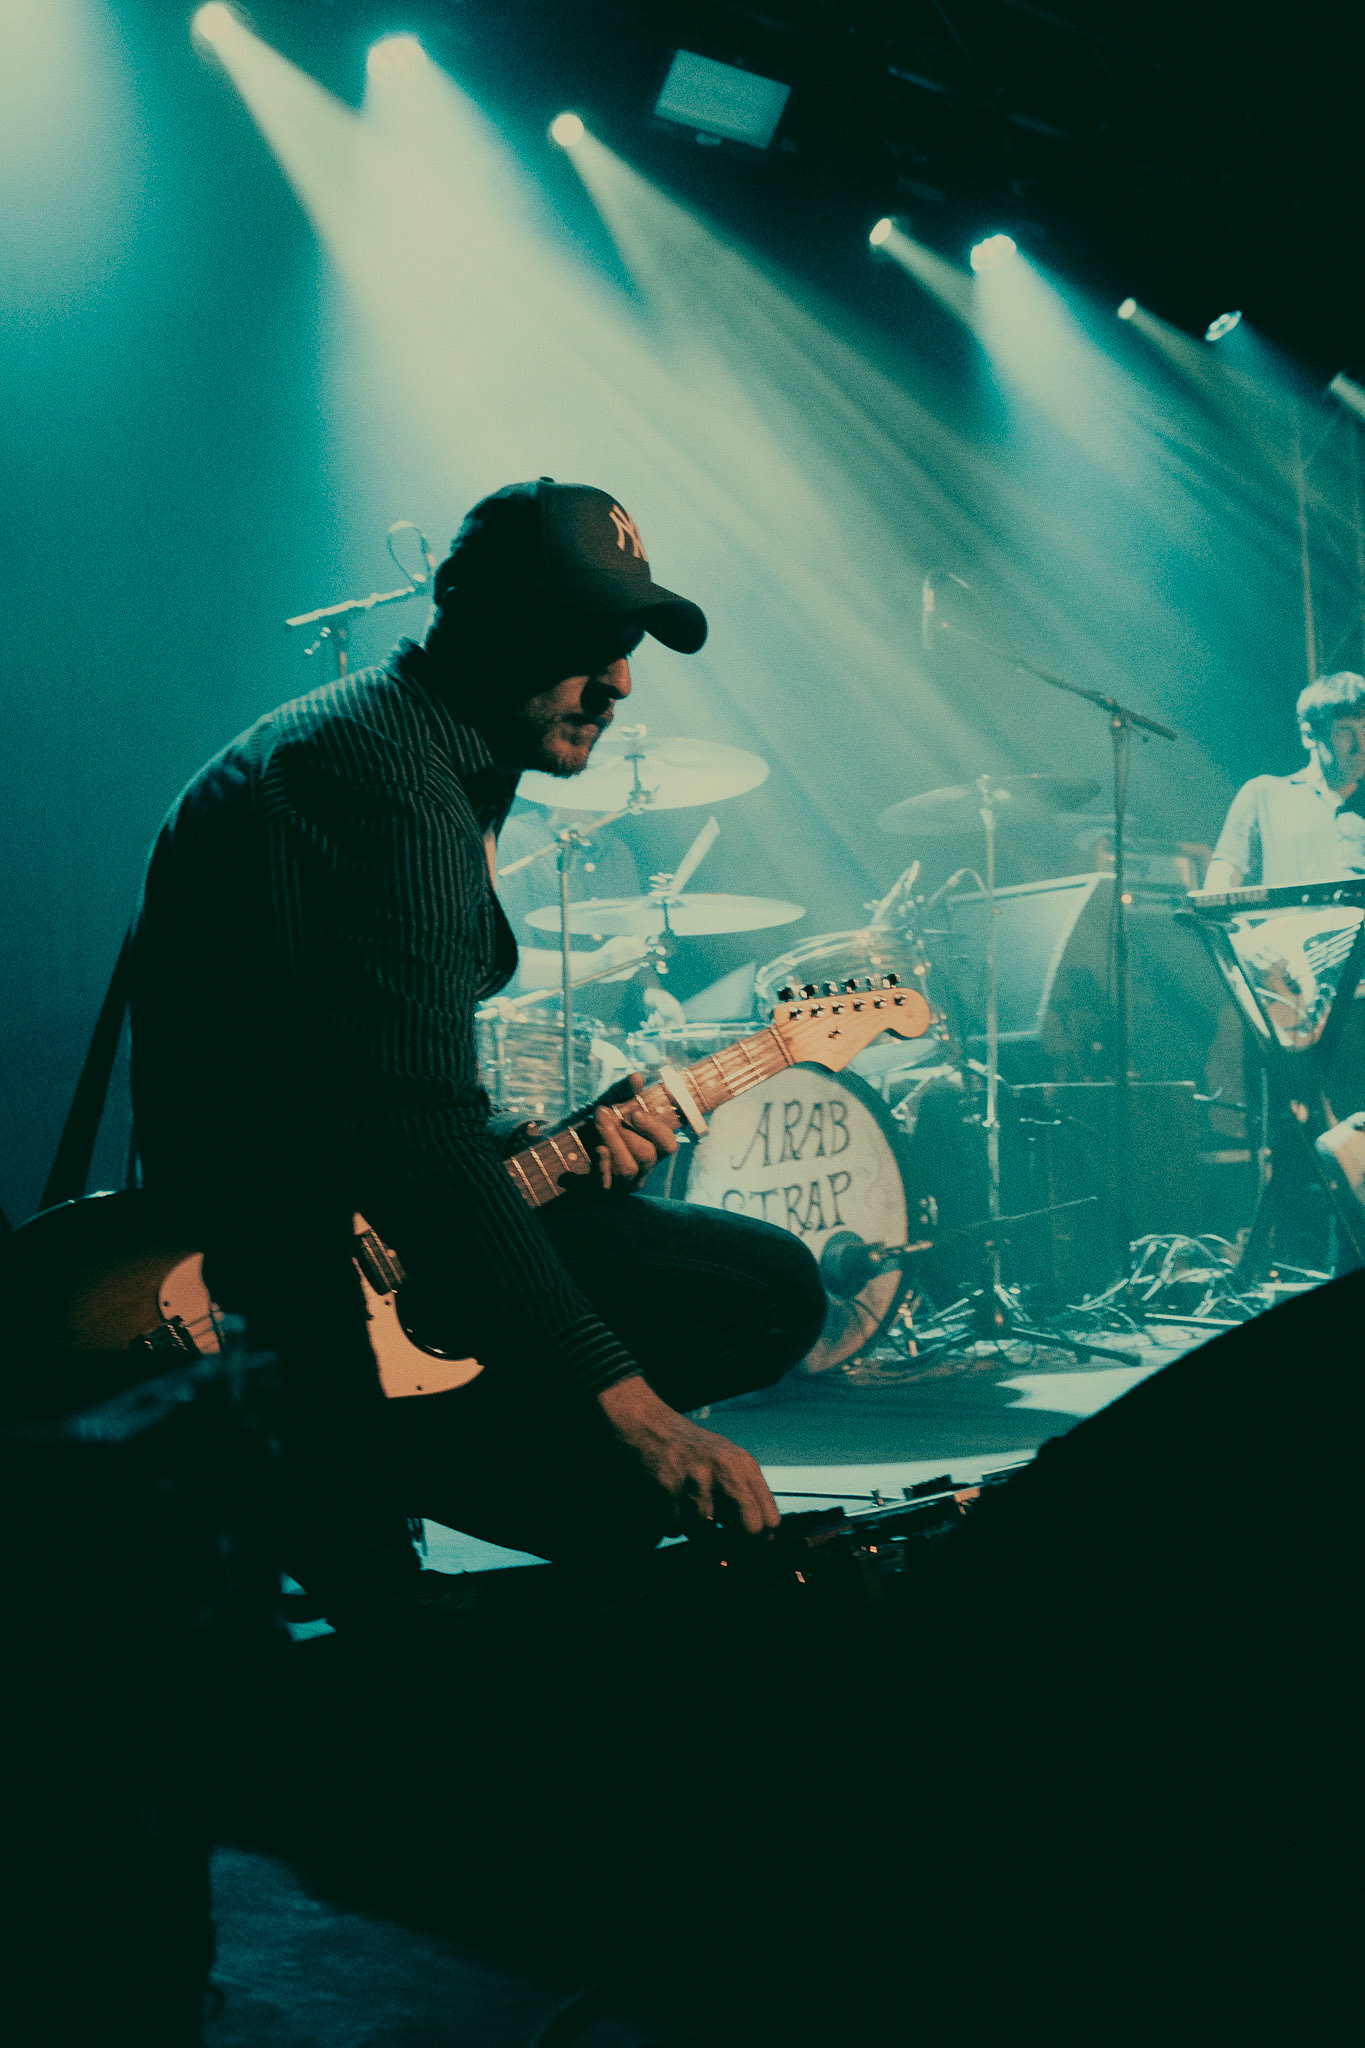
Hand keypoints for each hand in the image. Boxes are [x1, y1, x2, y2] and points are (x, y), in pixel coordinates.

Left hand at [591, 1072, 678, 1194]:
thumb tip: (638, 1077)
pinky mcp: (599, 1192)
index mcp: (648, 1150)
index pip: (668, 1145)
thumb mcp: (605, 1105)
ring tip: (597, 1121)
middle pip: (647, 1155)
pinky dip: (603, 1164)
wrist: (555, 1150)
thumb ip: (621, 1092)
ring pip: (628, 1169)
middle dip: (626, 1132)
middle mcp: (639, 1170)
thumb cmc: (588, 1127)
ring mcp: (620, 1185)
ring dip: (612, 1141)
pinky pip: (606, 1183)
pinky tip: (597, 1149)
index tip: (633, 1113)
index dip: (656, 1129)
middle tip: (603, 1113)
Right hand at [598, 1375, 779, 1537]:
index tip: (747, 1542)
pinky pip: (673, 1528)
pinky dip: (668, 1522)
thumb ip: (745, 1492)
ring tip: (682, 1502)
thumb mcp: (726, 1460)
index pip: (769, 1519)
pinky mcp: (666, 1486)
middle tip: (718, 1534)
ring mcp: (695, 1478)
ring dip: (690, 1526)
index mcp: (743, 1465)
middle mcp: (724, 1470)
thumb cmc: (689, 1448)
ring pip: (702, 1532)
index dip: (759, 1538)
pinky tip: (666, 1501)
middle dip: (733, 1540)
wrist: (646, 1425)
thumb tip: (765, 1536)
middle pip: (750, 1529)